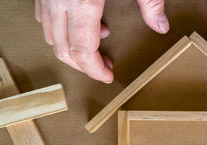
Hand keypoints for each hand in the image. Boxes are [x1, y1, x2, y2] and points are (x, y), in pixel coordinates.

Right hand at [35, 0, 169, 83]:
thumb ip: (150, 2)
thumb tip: (160, 26)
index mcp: (81, 2)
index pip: (81, 51)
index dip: (94, 70)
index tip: (108, 76)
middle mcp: (58, 0)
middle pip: (63, 49)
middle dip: (84, 65)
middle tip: (106, 66)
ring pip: (50, 35)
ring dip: (72, 48)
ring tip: (99, 44)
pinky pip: (45, 17)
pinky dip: (62, 29)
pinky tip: (85, 22)